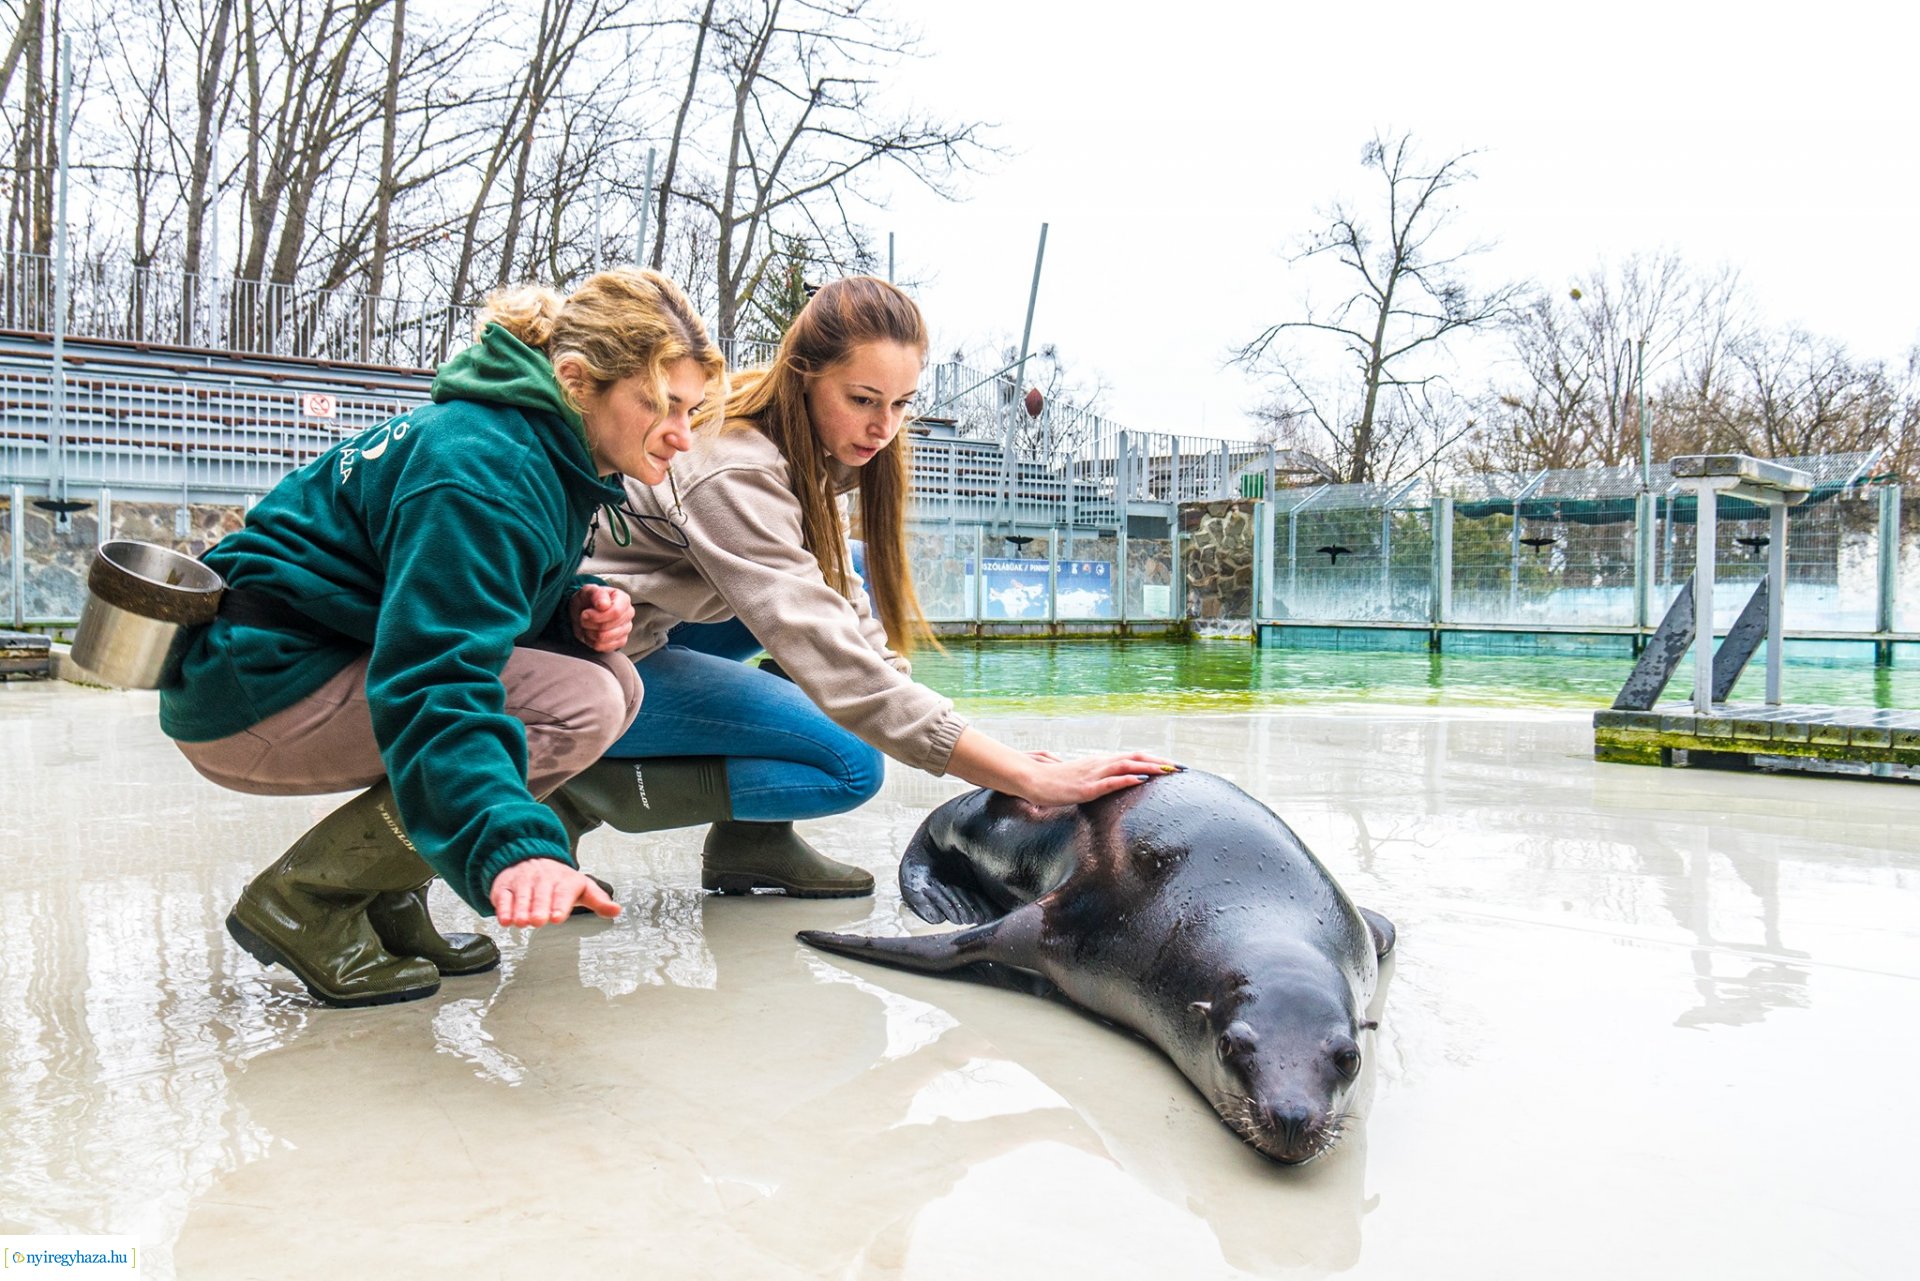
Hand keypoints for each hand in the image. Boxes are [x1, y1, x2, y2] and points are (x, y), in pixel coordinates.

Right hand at [490, 858, 620, 926]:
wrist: (530, 857)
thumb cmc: (558, 880)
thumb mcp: (582, 888)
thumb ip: (598, 901)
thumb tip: (616, 910)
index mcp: (564, 881)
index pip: (563, 893)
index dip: (559, 905)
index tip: (557, 917)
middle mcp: (543, 880)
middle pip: (541, 895)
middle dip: (539, 908)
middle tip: (539, 920)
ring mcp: (523, 882)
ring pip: (522, 896)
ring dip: (521, 910)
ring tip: (522, 922)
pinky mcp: (505, 887)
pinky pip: (503, 896)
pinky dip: (503, 908)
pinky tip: (505, 919)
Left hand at [570, 584, 632, 652]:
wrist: (583, 611)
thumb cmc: (587, 600)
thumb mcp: (588, 591)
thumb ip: (597, 594)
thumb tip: (604, 604)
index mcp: (624, 599)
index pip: (615, 613)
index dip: (597, 616)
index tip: (585, 613)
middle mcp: (628, 614)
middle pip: (607, 627)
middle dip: (590, 624)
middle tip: (584, 618)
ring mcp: (626, 629)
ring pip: (605, 638)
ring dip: (590, 633)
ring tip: (588, 625)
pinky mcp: (621, 642)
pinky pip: (605, 648)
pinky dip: (593, 642)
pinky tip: (592, 634)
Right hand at [1015, 751, 1181, 806]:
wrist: (1032, 781)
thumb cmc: (1054, 782)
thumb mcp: (1081, 779)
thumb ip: (1098, 778)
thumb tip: (1113, 781)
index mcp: (1101, 763)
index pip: (1133, 758)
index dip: (1154, 760)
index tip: (1173, 765)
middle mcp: (1100, 764)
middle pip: (1135, 758)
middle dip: (1160, 762)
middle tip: (1182, 768)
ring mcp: (1093, 775)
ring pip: (1126, 766)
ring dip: (1149, 767)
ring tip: (1169, 770)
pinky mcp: (1086, 788)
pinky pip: (1109, 782)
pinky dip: (1127, 779)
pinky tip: (1140, 779)